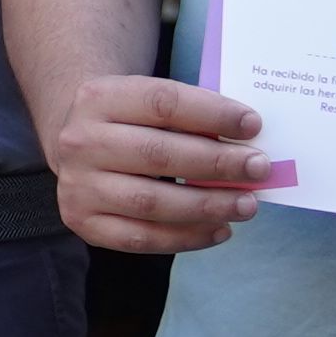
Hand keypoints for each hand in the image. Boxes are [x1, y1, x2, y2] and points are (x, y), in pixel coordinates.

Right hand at [43, 73, 285, 254]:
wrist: (77, 147)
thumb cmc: (129, 122)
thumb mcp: (145, 103)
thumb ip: (188, 117)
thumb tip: (245, 145)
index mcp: (98, 97)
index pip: (163, 103)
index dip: (212, 114)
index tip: (253, 126)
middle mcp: (80, 142)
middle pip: (157, 154)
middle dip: (216, 163)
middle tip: (258, 168)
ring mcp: (78, 187)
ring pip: (151, 201)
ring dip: (208, 205)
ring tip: (247, 205)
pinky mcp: (84, 224)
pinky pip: (142, 238)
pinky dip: (187, 237)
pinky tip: (219, 230)